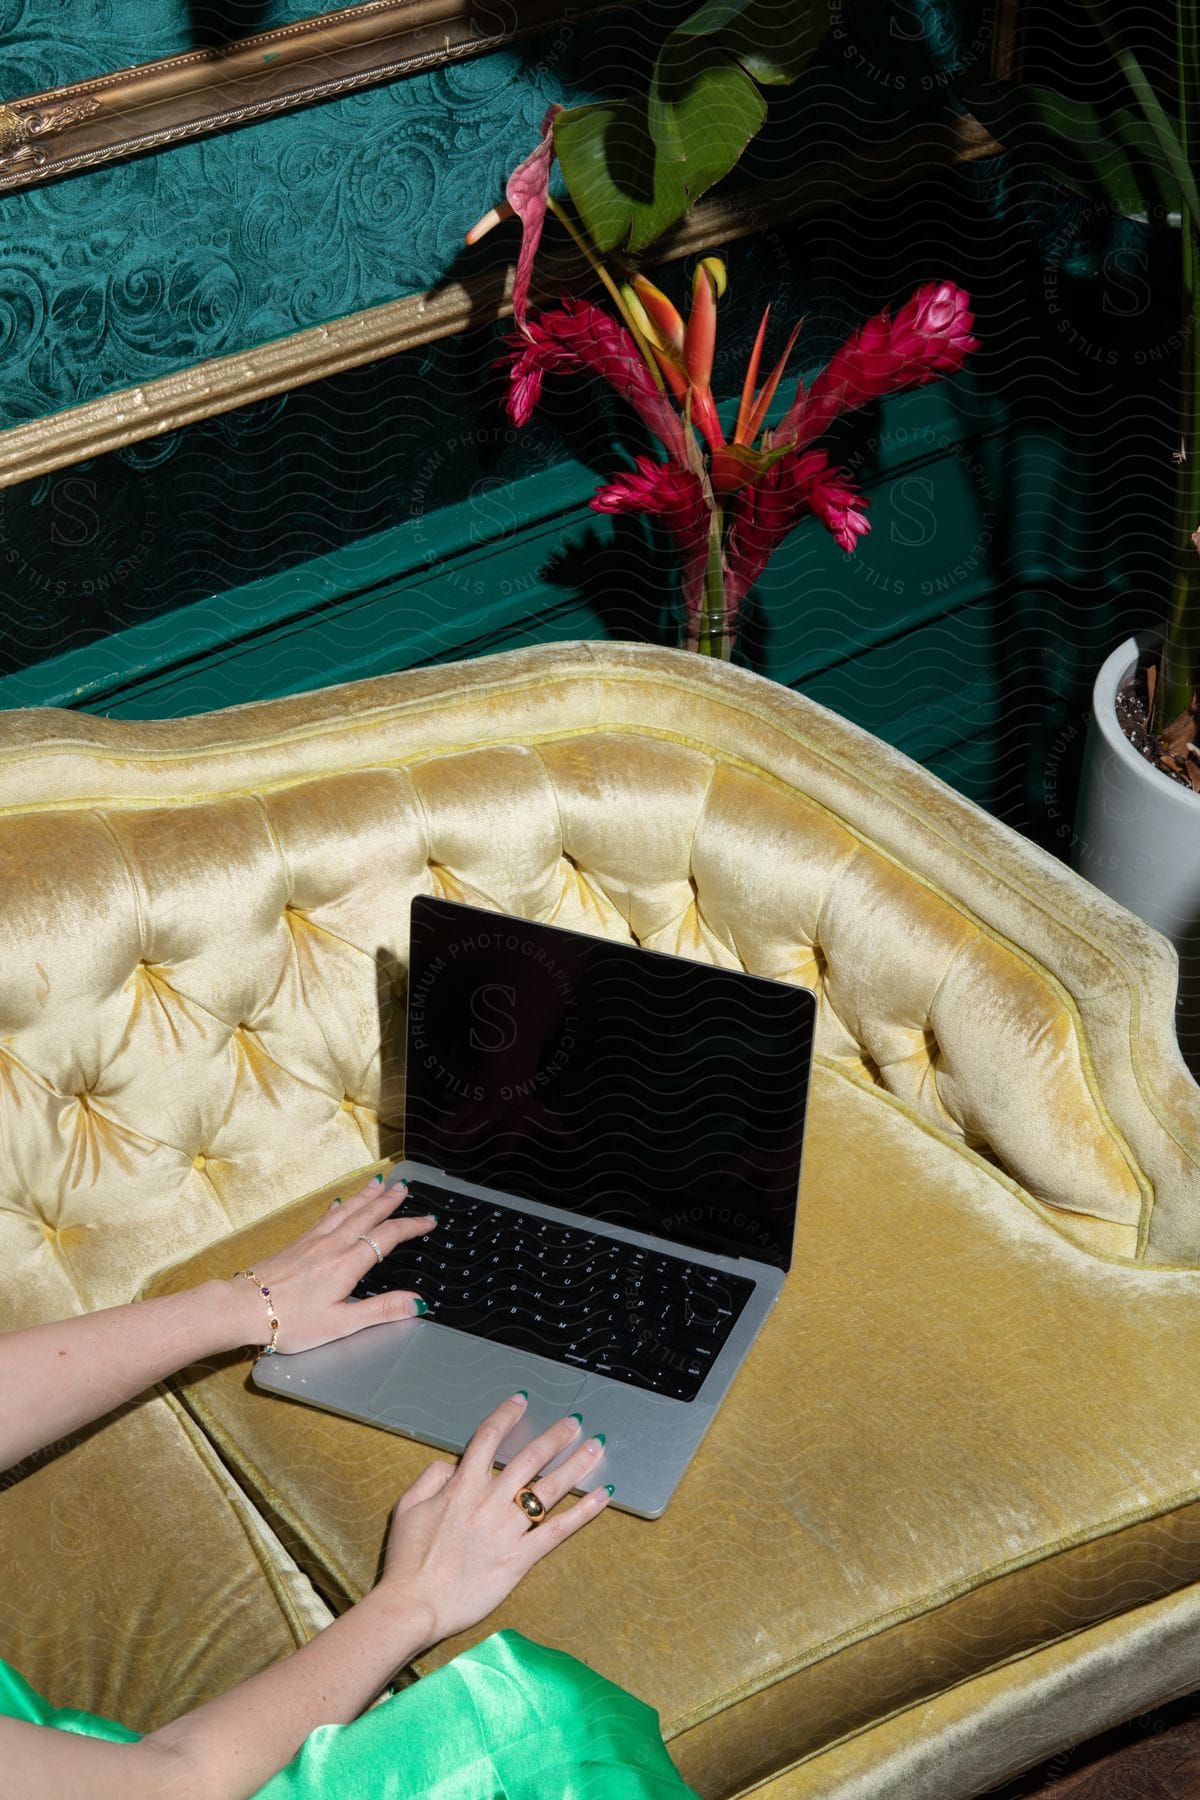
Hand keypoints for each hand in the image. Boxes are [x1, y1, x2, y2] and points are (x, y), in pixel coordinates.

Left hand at [229, 1174, 436, 1352]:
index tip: (429, 1220)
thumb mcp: (341, 1323)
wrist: (244, 1308)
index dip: (411, 1226)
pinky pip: (325, 1217)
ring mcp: (314, 1240)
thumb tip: (417, 1303)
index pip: (388, 1236)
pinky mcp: (298, 1243)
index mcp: (348, 1264)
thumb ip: (381, 1311)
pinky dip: (339, 1206)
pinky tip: (341, 1202)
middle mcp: (334, 1245)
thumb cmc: (292, 1321)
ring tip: (380, 1183)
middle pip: (368, 1215)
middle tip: (405, 1188)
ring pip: (347, 1211)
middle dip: (389, 1201)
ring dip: (367, 1196)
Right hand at [378, 1393, 611, 1645]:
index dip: (507, 1415)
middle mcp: (489, 1502)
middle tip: (575, 1421)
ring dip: (576, 1464)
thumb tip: (453, 1464)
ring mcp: (507, 1529)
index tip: (522, 1401)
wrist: (414, 1604)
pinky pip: (558, 1530)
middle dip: (555, 1436)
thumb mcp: (407, 1507)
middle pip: (529, 1458)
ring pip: (549, 1488)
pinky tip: (602, 1496)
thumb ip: (432, 1477)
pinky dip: (583, 1511)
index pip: (488, 1438)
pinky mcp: (520, 1558)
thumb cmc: (407, 1559)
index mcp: (462, 1486)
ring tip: (596, 1447)